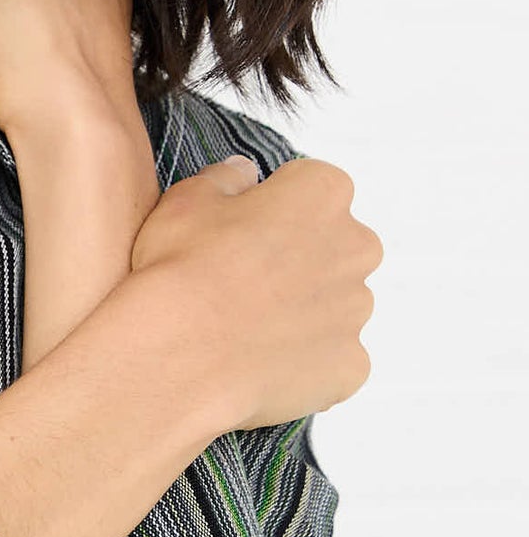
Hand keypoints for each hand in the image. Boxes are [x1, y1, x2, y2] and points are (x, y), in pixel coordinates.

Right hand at [131, 153, 383, 431]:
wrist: (180, 355)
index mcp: (323, 193)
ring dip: (301, 312)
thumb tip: (242, 173)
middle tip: (245, 282)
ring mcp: (356, 310)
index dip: (273, 212)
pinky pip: (333, 359)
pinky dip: (305, 362)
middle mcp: (355, 246)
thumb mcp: (187, 199)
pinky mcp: (351, 364)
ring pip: (333, 305)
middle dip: (299, 261)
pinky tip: (261, 363)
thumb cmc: (182, 271)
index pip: (311, 190)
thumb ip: (225, 178)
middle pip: (334, 247)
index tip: (243, 233)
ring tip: (247, 328)